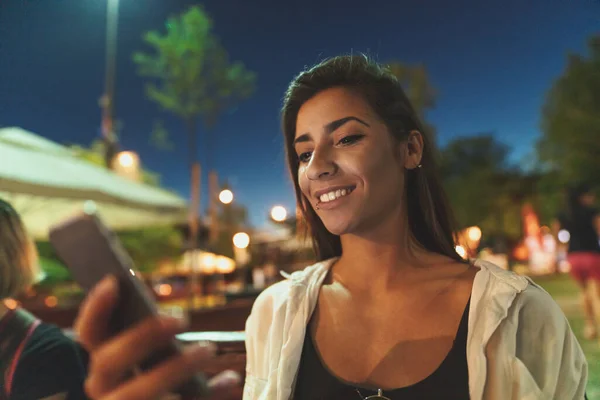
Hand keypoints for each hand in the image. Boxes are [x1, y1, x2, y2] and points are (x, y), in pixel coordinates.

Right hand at [74, 276, 240, 399]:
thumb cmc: (166, 381)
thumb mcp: (163, 359)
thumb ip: (166, 339)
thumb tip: (184, 316)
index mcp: (105, 363)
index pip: (90, 333)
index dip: (95, 308)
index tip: (113, 281)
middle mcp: (102, 387)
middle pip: (108, 361)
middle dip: (142, 336)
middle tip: (180, 318)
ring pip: (138, 392)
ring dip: (176, 368)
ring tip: (207, 348)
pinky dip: (205, 393)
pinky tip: (230, 379)